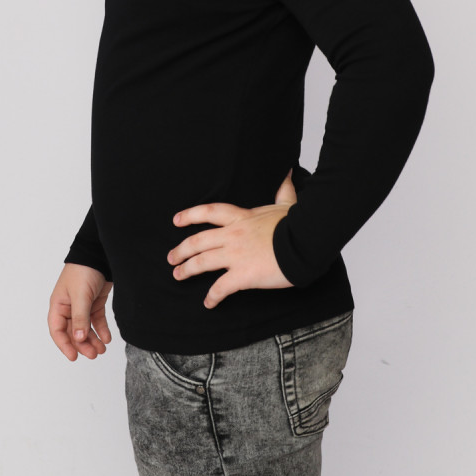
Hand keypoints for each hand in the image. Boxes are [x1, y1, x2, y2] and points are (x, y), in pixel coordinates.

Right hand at [48, 263, 112, 361]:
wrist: (100, 253)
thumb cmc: (84, 270)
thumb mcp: (80, 295)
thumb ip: (79, 318)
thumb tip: (78, 339)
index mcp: (58, 305)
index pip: (57, 330)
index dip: (64, 345)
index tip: (74, 357)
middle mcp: (69, 307)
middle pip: (73, 332)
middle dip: (82, 344)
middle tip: (94, 354)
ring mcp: (83, 305)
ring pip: (85, 328)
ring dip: (93, 340)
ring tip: (102, 350)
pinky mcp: (95, 302)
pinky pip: (97, 320)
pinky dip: (101, 330)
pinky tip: (107, 338)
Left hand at [168, 171, 297, 308]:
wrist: (305, 242)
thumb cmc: (297, 224)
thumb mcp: (287, 203)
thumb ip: (283, 190)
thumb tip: (287, 172)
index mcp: (242, 217)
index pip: (209, 212)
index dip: (190, 215)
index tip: (177, 220)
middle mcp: (233, 235)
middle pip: (198, 240)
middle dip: (181, 249)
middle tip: (171, 257)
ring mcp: (235, 255)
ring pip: (202, 262)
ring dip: (187, 269)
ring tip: (178, 275)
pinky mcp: (242, 275)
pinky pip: (221, 288)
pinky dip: (212, 297)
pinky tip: (209, 303)